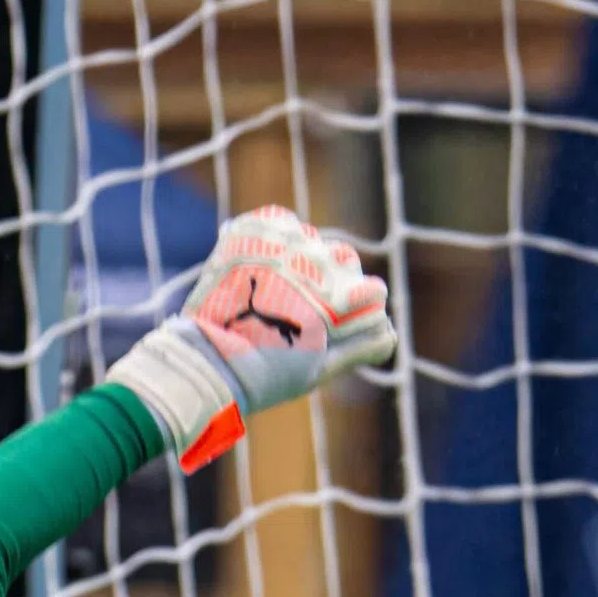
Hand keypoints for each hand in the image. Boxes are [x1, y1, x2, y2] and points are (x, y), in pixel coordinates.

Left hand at [104, 207, 398, 468]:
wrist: (208, 359)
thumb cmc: (268, 374)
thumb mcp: (320, 369)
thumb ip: (360, 347)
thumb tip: (389, 331)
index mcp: (340, 298)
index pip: (373, 291)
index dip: (360, 308)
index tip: (341, 320)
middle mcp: (317, 262)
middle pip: (345, 259)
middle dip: (334, 280)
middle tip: (304, 306)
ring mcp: (284, 243)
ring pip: (313, 239)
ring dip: (304, 258)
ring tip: (278, 288)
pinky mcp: (253, 231)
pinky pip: (280, 222)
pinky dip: (278, 239)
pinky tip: (265, 265)